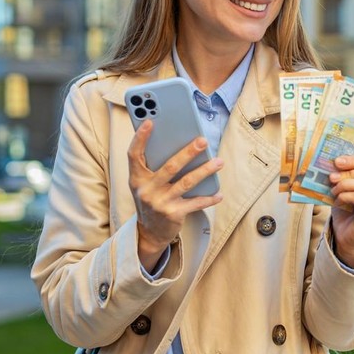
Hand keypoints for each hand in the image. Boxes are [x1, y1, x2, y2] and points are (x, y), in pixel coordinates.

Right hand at [128, 120, 223, 270]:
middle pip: (170, 166)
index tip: (150, 121)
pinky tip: (219, 194)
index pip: (134, 155)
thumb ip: (154, 167)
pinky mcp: (173, 214)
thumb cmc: (151, 199)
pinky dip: (209, 198)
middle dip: (188, 152)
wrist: (149, 232)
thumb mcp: (145, 184)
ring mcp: (160, 202)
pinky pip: (195, 203)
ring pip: (187, 182)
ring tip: (219, 162)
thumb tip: (178, 143)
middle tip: (203, 140)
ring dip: (205, 171)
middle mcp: (146, 190)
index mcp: (137, 178)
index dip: (140, 138)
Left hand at [328, 156, 353, 268]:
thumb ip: (346, 173)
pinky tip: (338, 200)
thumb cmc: (347, 209)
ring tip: (333, 190)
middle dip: (348, 171)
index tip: (337, 160)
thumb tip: (336, 160)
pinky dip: (345, 196)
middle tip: (331, 176)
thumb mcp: (347, 187)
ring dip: (345, 184)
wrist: (347, 235)